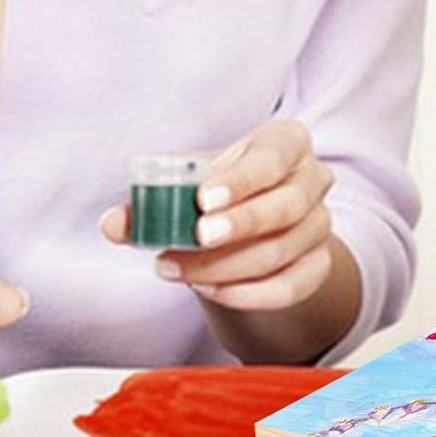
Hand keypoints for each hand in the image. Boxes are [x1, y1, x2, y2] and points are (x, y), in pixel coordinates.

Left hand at [103, 121, 335, 310]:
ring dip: (226, 266)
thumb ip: (151, 201)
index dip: (241, 179)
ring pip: (281, 251)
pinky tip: (210, 288)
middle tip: (197, 238)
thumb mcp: (190, 183)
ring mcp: (320, 225)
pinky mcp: (318, 265)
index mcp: (286, 142)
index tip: (204, 199)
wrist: (253, 223)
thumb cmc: (223, 190)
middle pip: (287, 206)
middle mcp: (313, 179)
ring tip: (181, 269)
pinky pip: (288, 287)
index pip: (273, 157)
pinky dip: (246, 294)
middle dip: (239, 225)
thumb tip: (115, 223)